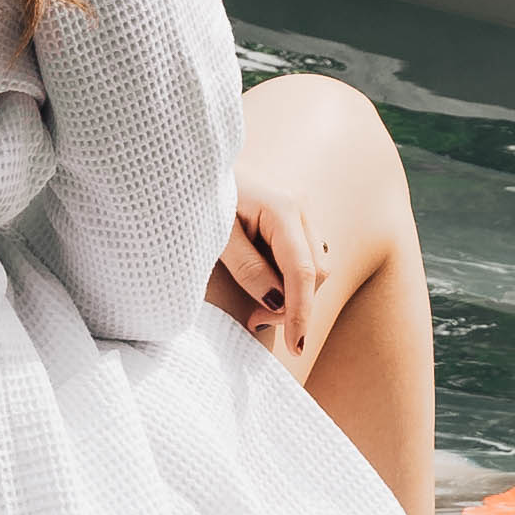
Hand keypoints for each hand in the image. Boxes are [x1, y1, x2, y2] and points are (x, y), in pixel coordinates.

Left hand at [218, 179, 332, 369]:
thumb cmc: (201, 196)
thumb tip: (276, 302)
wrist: (196, 166)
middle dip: (295, 306)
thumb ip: (248, 267)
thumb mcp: (217, 235)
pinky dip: (291, 280)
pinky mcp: (295, 219)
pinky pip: (305, 258)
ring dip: (294, 294)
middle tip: (254, 320)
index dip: (301, 313)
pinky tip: (265, 283)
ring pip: (316, 267)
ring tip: (257, 306)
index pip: (304, 272)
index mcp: (284, 209)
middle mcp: (301, 209)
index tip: (295, 348)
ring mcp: (301, 212)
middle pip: (317, 273)